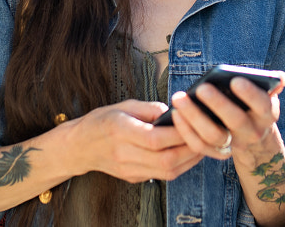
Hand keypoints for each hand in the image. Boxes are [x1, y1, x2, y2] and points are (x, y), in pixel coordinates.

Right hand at [65, 99, 203, 183]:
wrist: (79, 146)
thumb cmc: (102, 121)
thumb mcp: (124, 105)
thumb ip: (150, 108)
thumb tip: (176, 112)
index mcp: (120, 131)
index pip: (155, 138)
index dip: (179, 131)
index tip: (194, 120)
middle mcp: (124, 154)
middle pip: (165, 160)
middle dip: (190, 148)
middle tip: (204, 134)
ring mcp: (128, 170)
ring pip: (167, 172)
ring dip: (189, 160)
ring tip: (200, 144)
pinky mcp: (133, 178)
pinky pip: (162, 175)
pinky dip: (179, 165)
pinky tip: (186, 153)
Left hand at [168, 71, 284, 162]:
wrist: (253, 137)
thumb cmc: (253, 105)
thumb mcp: (266, 94)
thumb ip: (271, 84)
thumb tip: (280, 77)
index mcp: (266, 114)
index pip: (262, 105)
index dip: (250, 94)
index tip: (235, 80)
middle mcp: (252, 132)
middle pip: (236, 121)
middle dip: (218, 104)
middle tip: (202, 88)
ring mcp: (234, 145)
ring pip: (214, 135)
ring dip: (194, 117)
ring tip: (180, 98)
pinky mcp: (216, 152)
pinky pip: (199, 145)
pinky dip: (186, 130)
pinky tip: (175, 113)